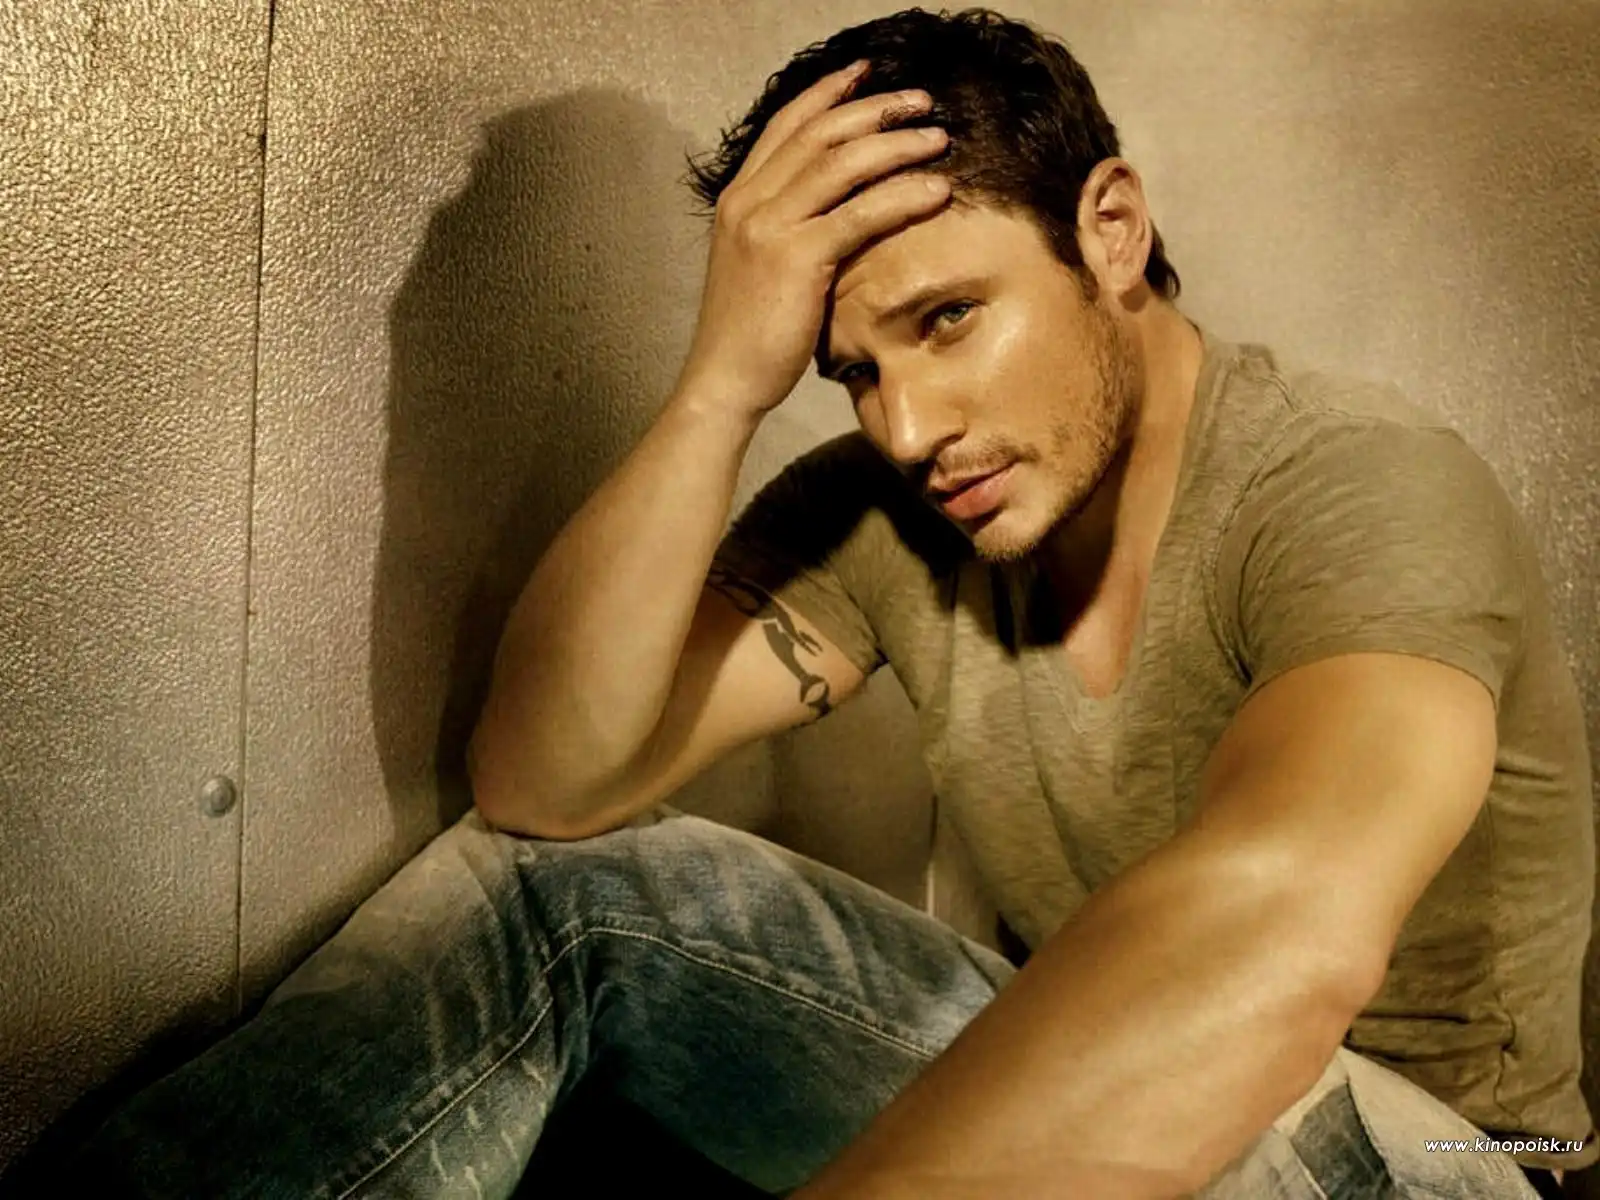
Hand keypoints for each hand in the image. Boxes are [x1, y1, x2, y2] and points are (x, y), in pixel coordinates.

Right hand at [679, 62, 950, 415]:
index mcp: (739, 198)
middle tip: (922, 102)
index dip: (829, 94)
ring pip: (842, 163)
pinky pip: (858, 213)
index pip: (787, 125)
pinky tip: (935, 191)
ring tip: (937, 139)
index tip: (868, 76)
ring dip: (896, 144)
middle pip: (820, 133)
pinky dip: (901, 196)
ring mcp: (769, 226)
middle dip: (875, 110)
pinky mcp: (795, 257)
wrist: (725, 379)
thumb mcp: (760, 264)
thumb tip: (837, 213)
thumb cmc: (750, 333)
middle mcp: (749, 201)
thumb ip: (788, 228)